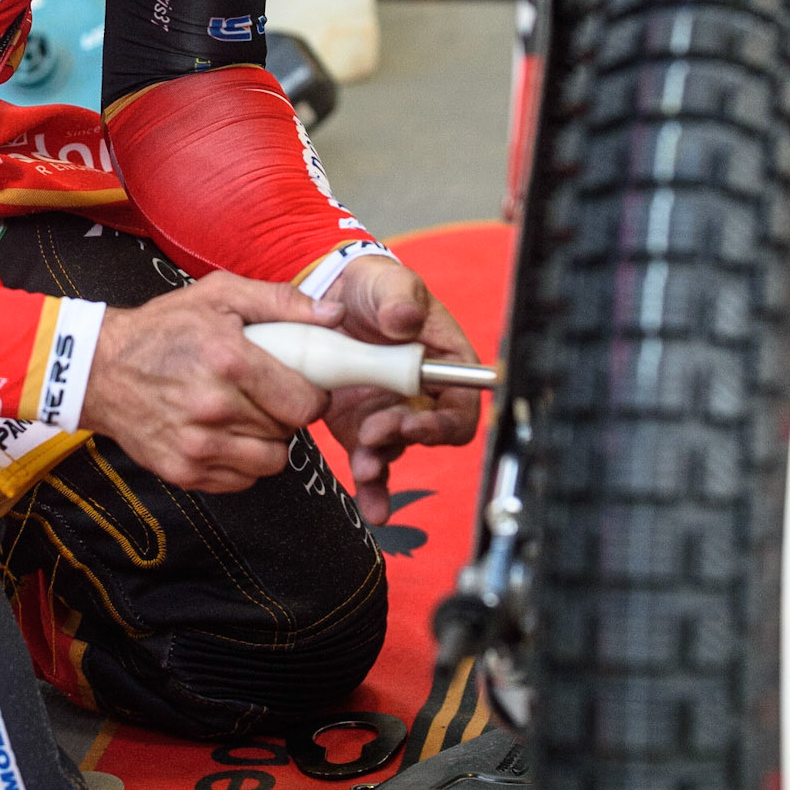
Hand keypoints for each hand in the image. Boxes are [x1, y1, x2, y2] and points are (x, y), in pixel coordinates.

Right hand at [79, 272, 343, 490]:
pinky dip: (241, 461)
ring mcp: (197, 445)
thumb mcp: (219, 295)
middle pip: (289, 432)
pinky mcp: (183, 471)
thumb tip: (333, 316)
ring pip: (269, 462)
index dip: (313, 396)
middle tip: (268, 394)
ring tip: (247, 415)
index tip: (303, 386)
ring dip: (268, 441)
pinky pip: (240, 480)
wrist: (100, 369)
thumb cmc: (163, 329)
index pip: (304, 403)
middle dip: (287, 414)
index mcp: (229, 361)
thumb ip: (280, 301)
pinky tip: (225, 434)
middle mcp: (214, 408)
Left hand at [318, 255, 480, 525]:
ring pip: (394, 451)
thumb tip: (404, 318)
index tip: (414, 423)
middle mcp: (420, 395)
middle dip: (403, 439)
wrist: (331, 295)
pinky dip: (371, 488)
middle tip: (374, 432)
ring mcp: (388, 412)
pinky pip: (369, 461)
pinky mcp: (359, 425)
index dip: (442, 424)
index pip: (459, 406)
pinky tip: (371, 508)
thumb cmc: (376, 287)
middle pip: (426, 434)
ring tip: (364, 466)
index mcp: (443, 363)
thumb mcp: (390, 282)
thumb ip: (399, 297)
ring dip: (381, 465)